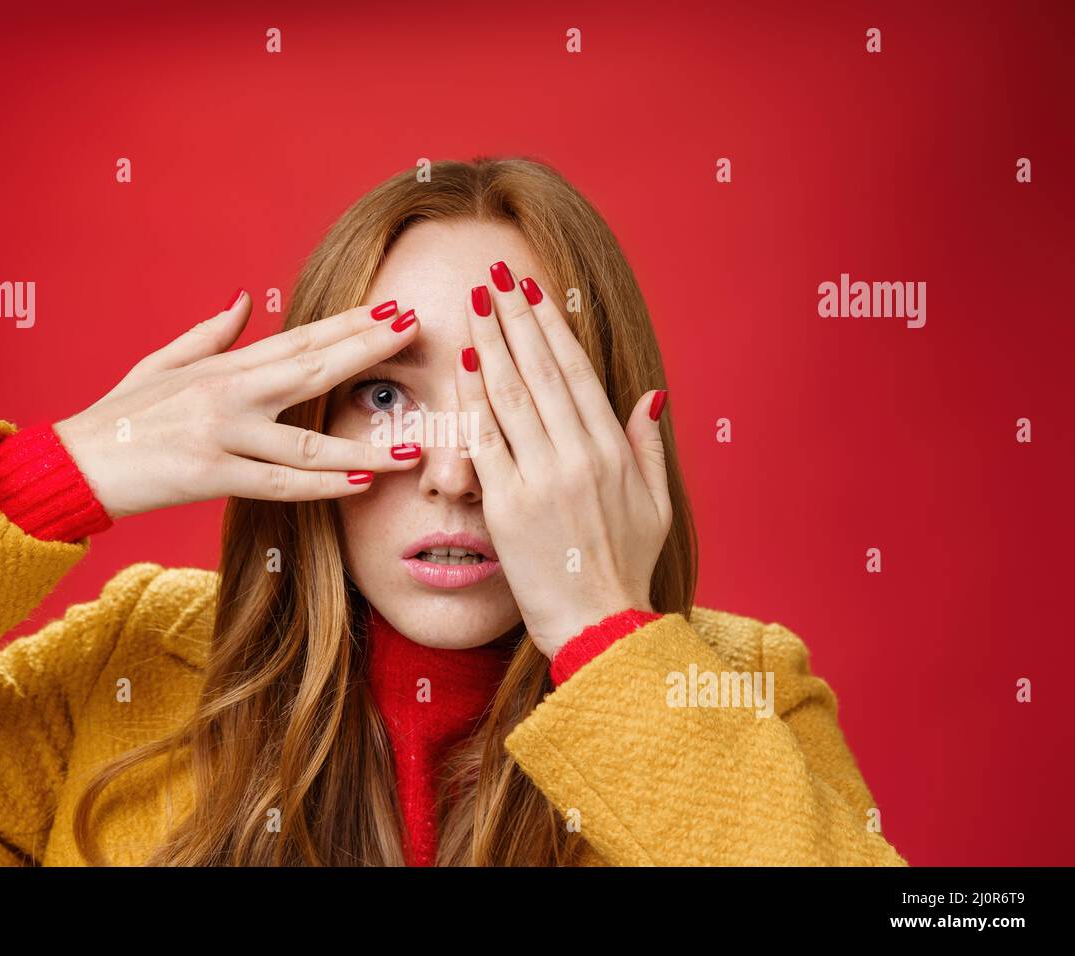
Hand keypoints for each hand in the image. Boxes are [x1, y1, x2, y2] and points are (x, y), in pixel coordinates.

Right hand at [54, 294, 422, 518]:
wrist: (72, 464)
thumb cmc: (119, 416)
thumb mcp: (161, 364)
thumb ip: (210, 335)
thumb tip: (243, 300)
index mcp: (222, 367)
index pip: (299, 340)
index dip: (349, 326)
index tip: (392, 312)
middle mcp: (228, 394)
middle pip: (312, 369)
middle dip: (368, 351)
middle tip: (416, 332)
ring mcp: (221, 436)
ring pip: (306, 441)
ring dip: (364, 443)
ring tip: (412, 443)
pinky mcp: (211, 477)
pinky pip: (278, 483)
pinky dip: (322, 483)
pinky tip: (360, 480)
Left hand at [455, 264, 671, 660]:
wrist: (600, 624)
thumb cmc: (625, 566)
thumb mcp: (656, 504)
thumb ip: (649, 445)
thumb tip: (651, 394)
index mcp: (613, 451)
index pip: (575, 372)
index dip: (551, 327)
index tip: (532, 292)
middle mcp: (579, 456)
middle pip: (540, 371)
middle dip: (514, 318)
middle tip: (494, 276)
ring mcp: (542, 478)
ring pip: (511, 395)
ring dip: (490, 342)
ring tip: (473, 303)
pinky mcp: (508, 505)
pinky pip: (485, 440)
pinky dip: (472, 399)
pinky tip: (463, 364)